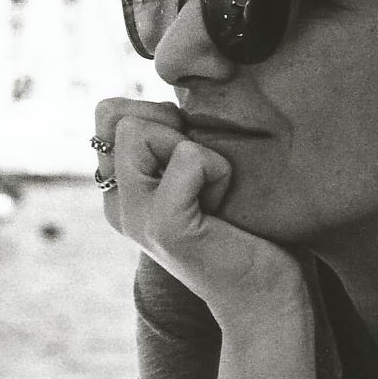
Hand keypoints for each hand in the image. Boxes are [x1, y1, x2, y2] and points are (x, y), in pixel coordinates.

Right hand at [94, 97, 306, 328]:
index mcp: (121, 189)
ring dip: (193, 148)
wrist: (269, 296)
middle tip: (202, 174)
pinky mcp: (163, 226)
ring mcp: (134, 216)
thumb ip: (176, 132)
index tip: (192, 155)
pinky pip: (189, 156)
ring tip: (211, 193)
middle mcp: (117, 203)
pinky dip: (219, 171)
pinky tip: (224, 208)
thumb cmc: (250, 228)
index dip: (156, 114)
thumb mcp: (204, 166)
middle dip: (171, 126)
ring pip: (138, 129)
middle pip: (115, 114)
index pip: (108, 113)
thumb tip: (177, 83)